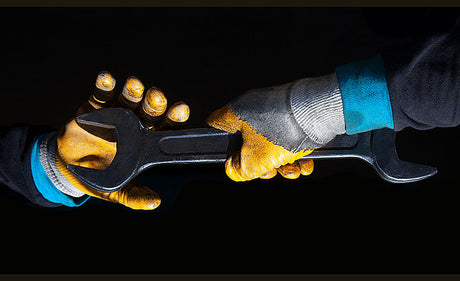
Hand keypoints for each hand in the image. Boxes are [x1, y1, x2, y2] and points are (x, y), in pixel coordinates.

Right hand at [54, 71, 189, 209]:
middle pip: (151, 110)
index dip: (175, 118)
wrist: (66, 168)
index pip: (166, 128)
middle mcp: (136, 124)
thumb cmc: (99, 178)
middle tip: (157, 96)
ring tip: (134, 85)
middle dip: (154, 103)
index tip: (182, 109)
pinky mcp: (96, 106)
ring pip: (130, 99)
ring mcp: (117, 112)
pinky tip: (106, 79)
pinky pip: (102, 93)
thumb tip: (155, 203)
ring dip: (133, 91)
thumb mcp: (116, 190)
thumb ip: (134, 196)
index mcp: (147, 142)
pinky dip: (104, 85)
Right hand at [206, 73, 345, 181]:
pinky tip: (304, 164)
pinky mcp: (292, 114)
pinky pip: (288, 137)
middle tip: (270, 171)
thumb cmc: (285, 129)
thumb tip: (233, 171)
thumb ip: (239, 169)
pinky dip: (295, 153)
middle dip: (260, 163)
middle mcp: (253, 109)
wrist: (321, 113)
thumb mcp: (256, 160)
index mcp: (236, 114)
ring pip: (270, 144)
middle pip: (246, 143)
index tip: (229, 160)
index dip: (219, 145)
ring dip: (281, 163)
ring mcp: (273, 111)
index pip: (215, 127)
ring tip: (293, 170)